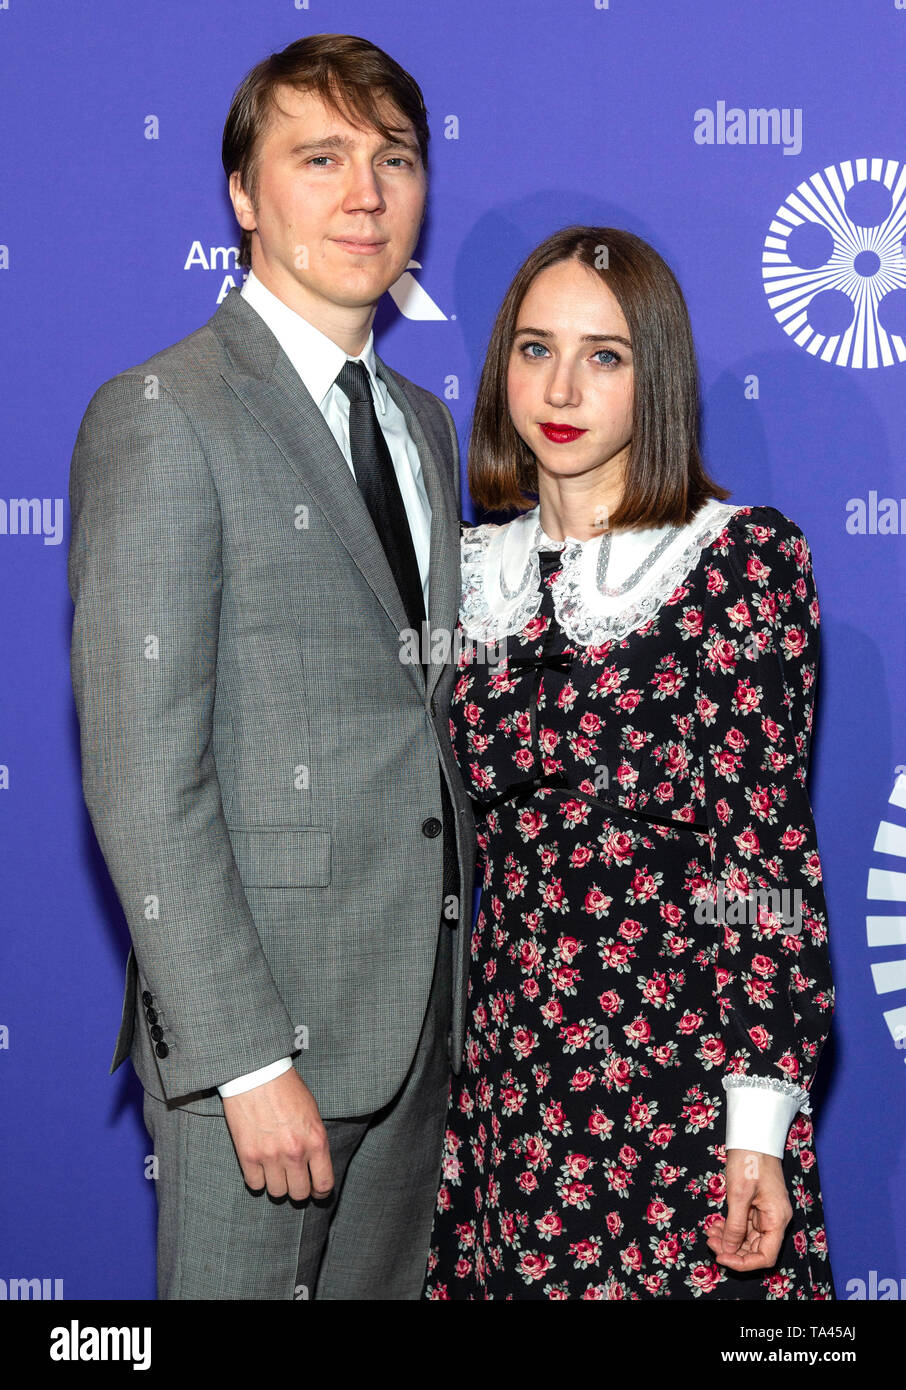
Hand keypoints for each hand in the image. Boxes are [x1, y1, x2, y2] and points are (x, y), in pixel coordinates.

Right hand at [221, 1065, 333, 1200]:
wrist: (257, 1073)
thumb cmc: (286, 1089)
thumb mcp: (312, 1113)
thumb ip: (314, 1141)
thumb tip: (316, 1165)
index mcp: (316, 1140)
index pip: (323, 1184)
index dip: (320, 1192)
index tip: (316, 1191)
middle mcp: (295, 1152)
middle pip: (299, 1193)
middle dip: (297, 1189)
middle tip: (293, 1180)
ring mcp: (270, 1156)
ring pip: (277, 1192)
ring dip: (277, 1184)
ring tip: (275, 1170)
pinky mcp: (248, 1155)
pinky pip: (255, 1184)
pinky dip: (258, 1179)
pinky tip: (259, 1166)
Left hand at [706, 1148, 791, 1271]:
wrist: (752, 1135)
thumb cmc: (749, 1160)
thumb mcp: (738, 1194)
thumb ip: (735, 1225)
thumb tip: (728, 1249)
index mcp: (777, 1219)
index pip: (766, 1256)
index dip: (744, 1263)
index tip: (722, 1258)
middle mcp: (774, 1219)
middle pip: (755, 1248)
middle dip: (732, 1249)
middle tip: (710, 1241)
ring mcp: (766, 1212)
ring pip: (747, 1237)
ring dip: (728, 1238)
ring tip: (709, 1232)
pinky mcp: (757, 1205)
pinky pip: (744, 1224)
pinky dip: (729, 1227)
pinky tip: (714, 1224)